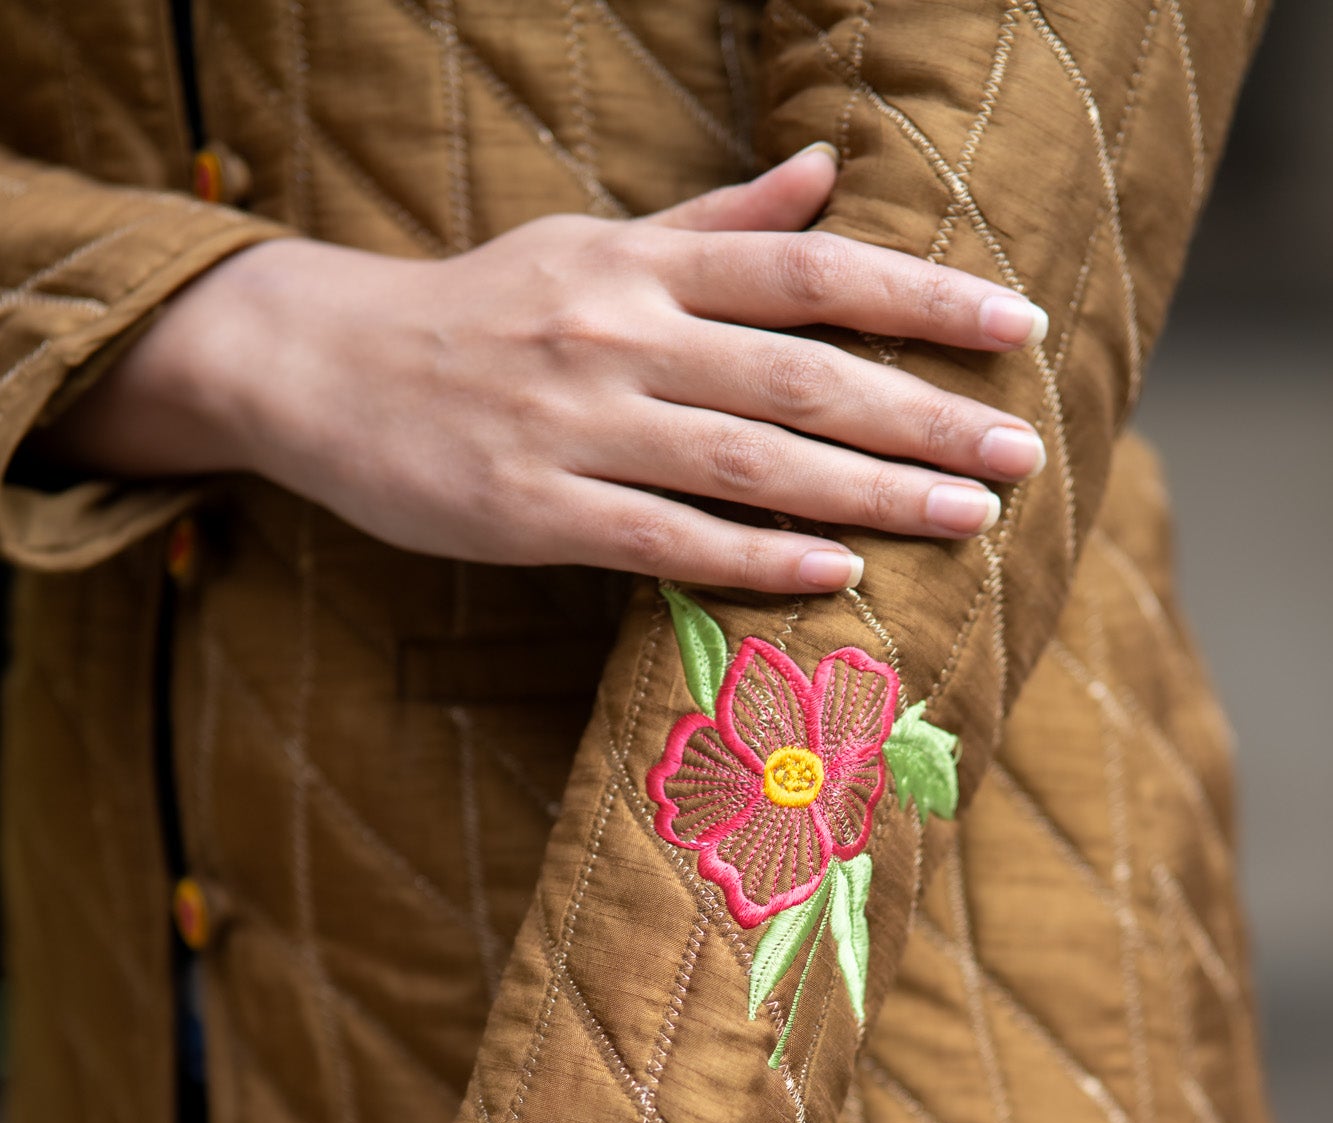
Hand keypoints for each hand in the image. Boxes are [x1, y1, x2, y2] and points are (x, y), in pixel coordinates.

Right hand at [47, 146, 1046, 593]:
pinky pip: (663, 540)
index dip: (922, 297)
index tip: (1016, 329)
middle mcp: (620, 335)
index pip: (811, 275)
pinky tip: (834, 573)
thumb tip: (827, 175)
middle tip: (1022, 457)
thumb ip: (713, 225)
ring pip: (749, 463)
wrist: (321, 366)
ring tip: (965, 522)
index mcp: (642, 267)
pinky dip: (753, 558)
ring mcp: (575, 427)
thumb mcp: (592, 243)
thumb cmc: (475, 310)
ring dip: (869, 495)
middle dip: (923, 418)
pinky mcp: (532, 512)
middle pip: (803, 376)